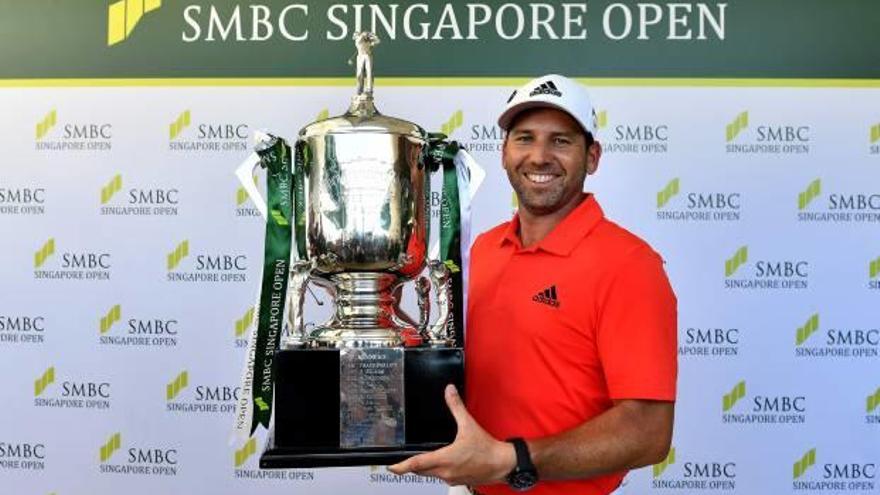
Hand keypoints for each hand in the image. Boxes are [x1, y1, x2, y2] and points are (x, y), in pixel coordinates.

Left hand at [387, 384, 515, 485]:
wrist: (503, 464)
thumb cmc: (487, 449)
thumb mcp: (468, 425)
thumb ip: (456, 407)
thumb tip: (449, 391)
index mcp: (444, 459)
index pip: (416, 464)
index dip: (401, 466)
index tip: (391, 467)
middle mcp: (445, 472)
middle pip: (421, 471)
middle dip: (412, 465)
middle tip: (404, 460)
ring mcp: (452, 479)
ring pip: (432, 474)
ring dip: (427, 467)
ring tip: (424, 458)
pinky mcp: (459, 481)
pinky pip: (443, 477)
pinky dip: (439, 470)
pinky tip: (445, 462)